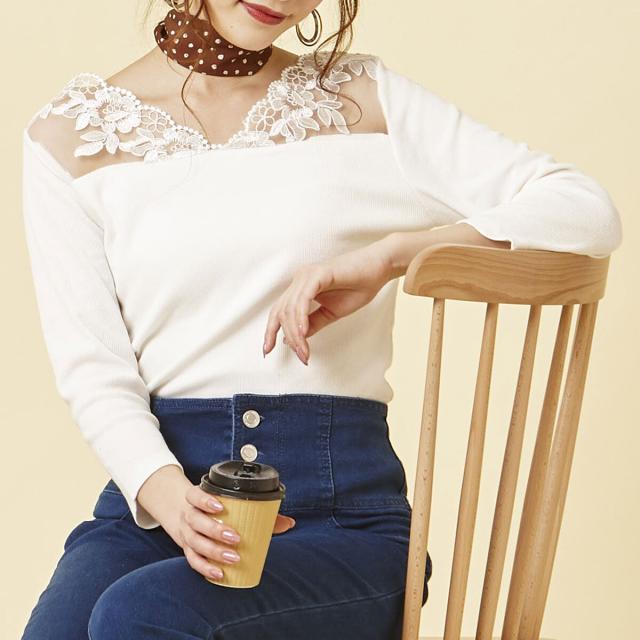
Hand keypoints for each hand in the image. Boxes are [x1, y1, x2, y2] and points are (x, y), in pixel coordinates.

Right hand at [167, 483, 295, 581]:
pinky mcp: (187, 549)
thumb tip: (288, 522)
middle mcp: (188, 515)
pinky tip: (219, 573)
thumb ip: (258, 510)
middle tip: (235, 538)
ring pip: (195, 542)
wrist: (183, 514)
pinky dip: (205, 568)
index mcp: (195, 498)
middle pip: (196, 521)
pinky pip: (192, 560)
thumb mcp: (227, 501)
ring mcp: (185, 533)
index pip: (194, 495)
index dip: (204, 500)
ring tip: (233, 558)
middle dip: (215, 530)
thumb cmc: (213, 508)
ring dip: (213, 551)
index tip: (220, 507)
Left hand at [262, 243, 391, 364]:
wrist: (379, 269)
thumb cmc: (358, 287)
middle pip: (282, 313)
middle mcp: (299, 280)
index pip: (278, 311)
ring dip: (296, 334)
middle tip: (302, 357)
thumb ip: (312, 323)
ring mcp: (307, 275)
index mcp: (300, 288)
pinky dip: (301, 317)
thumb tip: (292, 340)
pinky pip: (303, 298)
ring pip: (290, 308)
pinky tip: (303, 332)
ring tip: (305, 351)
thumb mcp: (331, 313)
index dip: (270, 331)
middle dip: (289, 338)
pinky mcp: (318, 274)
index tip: (267, 351)